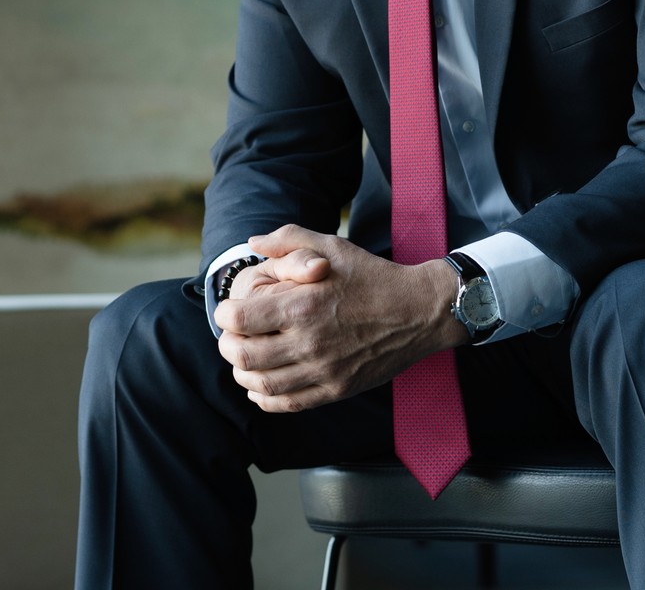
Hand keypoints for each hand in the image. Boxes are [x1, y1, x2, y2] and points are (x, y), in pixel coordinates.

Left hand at [214, 225, 466, 412]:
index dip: (224, 314)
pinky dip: (265, 397)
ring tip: (245, 359)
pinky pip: (288, 403)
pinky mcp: (337, 390)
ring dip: (243, 373)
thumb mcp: (332, 246)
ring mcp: (324, 371)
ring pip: (261, 384)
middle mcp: (309, 342)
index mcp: (302, 306)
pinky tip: (262, 385)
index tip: (230, 310)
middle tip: (232, 336)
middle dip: (228, 345)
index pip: (237, 320)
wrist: (420, 311)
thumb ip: (288, 241)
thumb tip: (253, 243)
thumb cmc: (373, 276)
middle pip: (242, 355)